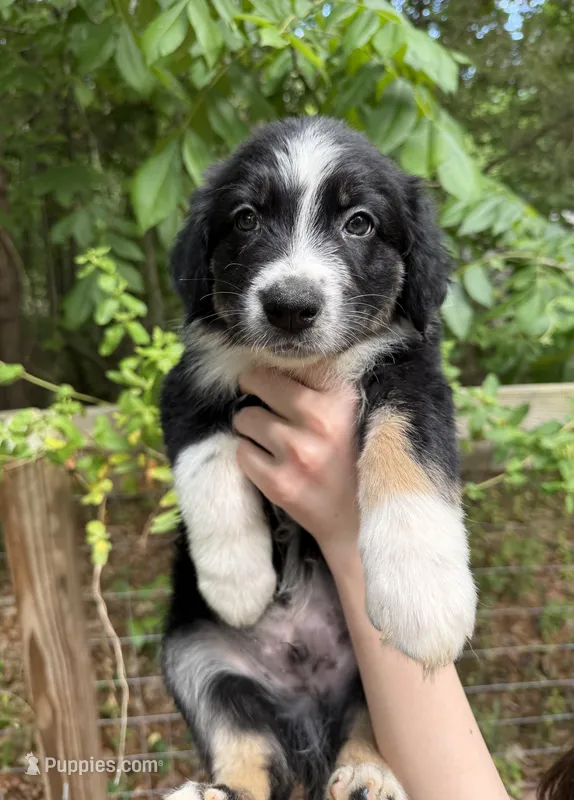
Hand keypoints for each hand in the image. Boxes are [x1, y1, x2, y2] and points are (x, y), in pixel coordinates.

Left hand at [233, 367, 359, 564]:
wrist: (356, 523)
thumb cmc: (349, 461)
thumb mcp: (350, 415)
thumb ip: (321, 385)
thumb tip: (274, 358)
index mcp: (342, 398)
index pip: (291, 364)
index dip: (276, 372)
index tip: (276, 383)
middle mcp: (321, 421)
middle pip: (259, 383)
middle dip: (255, 394)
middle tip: (264, 407)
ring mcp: (298, 453)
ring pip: (245, 418)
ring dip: (251, 428)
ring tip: (272, 441)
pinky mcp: (279, 483)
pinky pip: (242, 453)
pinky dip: (250, 456)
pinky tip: (271, 465)